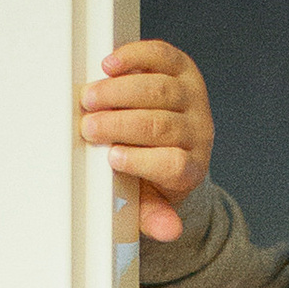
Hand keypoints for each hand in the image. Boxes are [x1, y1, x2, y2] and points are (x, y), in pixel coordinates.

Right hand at [80, 38, 214, 241]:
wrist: (172, 139)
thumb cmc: (152, 172)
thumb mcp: (150, 200)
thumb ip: (153, 216)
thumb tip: (169, 232)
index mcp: (191, 168)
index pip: (174, 165)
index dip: (142, 161)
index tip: (112, 157)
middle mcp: (199, 130)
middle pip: (162, 125)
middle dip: (121, 124)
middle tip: (89, 126)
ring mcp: (194, 96)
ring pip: (159, 90)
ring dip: (120, 91)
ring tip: (90, 97)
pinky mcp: (184, 68)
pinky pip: (162, 56)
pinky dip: (135, 56)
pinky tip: (109, 64)